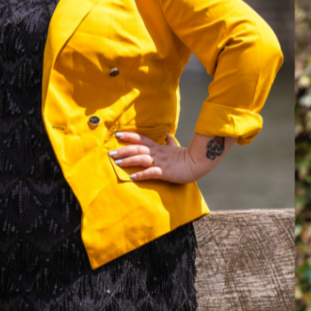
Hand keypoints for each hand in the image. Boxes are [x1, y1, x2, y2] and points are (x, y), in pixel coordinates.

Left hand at [110, 131, 232, 183]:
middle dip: (123, 150)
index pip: (142, 139)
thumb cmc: (187, 157)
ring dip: (129, 161)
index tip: (118, 135)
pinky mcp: (165, 172)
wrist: (199, 163)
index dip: (130, 136)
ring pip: (142, 159)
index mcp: (159, 147)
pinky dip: (141, 174)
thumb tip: (168, 134)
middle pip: (138, 149)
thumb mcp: (176, 148)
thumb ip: (170, 142)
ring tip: (117, 163)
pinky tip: (133, 176)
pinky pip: (151, 172)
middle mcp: (157, 153)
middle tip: (111, 153)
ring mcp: (161, 162)